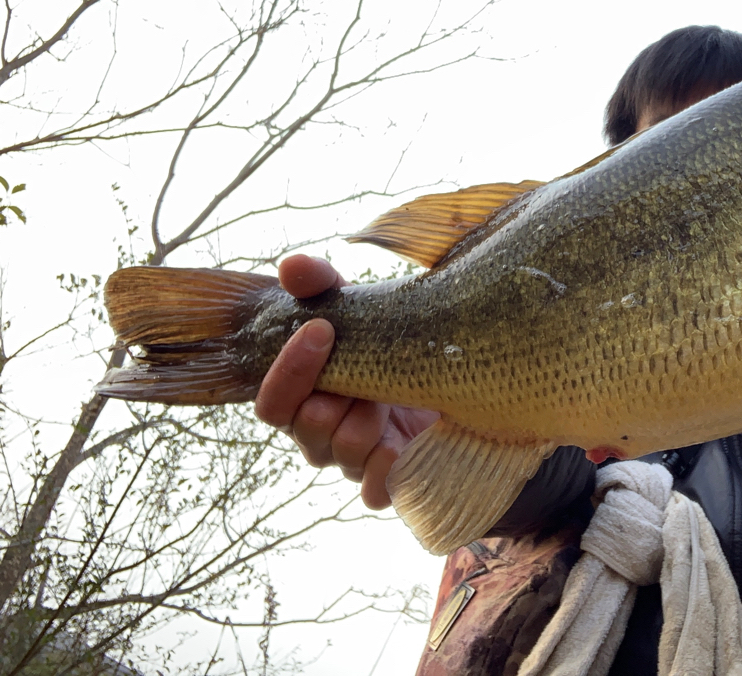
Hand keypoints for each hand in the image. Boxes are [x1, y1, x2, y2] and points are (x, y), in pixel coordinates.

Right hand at [254, 255, 439, 508]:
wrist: (454, 378)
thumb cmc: (394, 344)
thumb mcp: (361, 309)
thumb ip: (323, 285)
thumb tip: (292, 266)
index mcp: (304, 400)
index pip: (272, 403)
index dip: (288, 370)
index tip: (321, 329)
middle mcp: (322, 436)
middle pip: (307, 427)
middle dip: (337, 394)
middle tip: (369, 368)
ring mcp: (355, 462)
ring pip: (343, 451)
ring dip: (367, 420)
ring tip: (394, 395)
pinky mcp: (391, 482)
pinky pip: (377, 490)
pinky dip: (388, 466)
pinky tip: (400, 441)